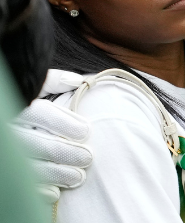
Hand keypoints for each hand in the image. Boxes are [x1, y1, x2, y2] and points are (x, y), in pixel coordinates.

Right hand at [12, 74, 91, 203]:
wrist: (7, 118)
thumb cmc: (24, 104)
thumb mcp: (33, 88)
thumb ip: (52, 82)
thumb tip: (78, 81)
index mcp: (18, 108)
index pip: (40, 113)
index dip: (64, 123)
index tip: (86, 131)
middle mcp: (10, 131)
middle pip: (38, 143)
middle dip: (66, 152)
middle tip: (88, 158)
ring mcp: (6, 154)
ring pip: (30, 166)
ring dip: (57, 174)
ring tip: (79, 176)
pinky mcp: (6, 171)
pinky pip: (21, 183)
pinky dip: (38, 190)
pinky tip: (56, 191)